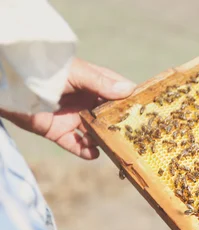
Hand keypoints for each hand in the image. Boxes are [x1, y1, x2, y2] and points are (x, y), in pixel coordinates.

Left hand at [0, 58, 134, 159]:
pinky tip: (94, 153)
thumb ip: (100, 82)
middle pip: (111, 118)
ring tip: (116, 146)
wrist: (11, 85)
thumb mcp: (76, 73)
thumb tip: (129, 90)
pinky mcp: (59, 133)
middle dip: (122, 126)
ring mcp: (73, 119)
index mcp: (93, 84)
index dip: (132, 102)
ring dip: (105, 140)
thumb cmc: (45, 70)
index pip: (119, 93)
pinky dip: (85, 151)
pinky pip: (77, 146)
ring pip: (96, 134)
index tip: (147, 111)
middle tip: (136, 136)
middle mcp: (86, 103)